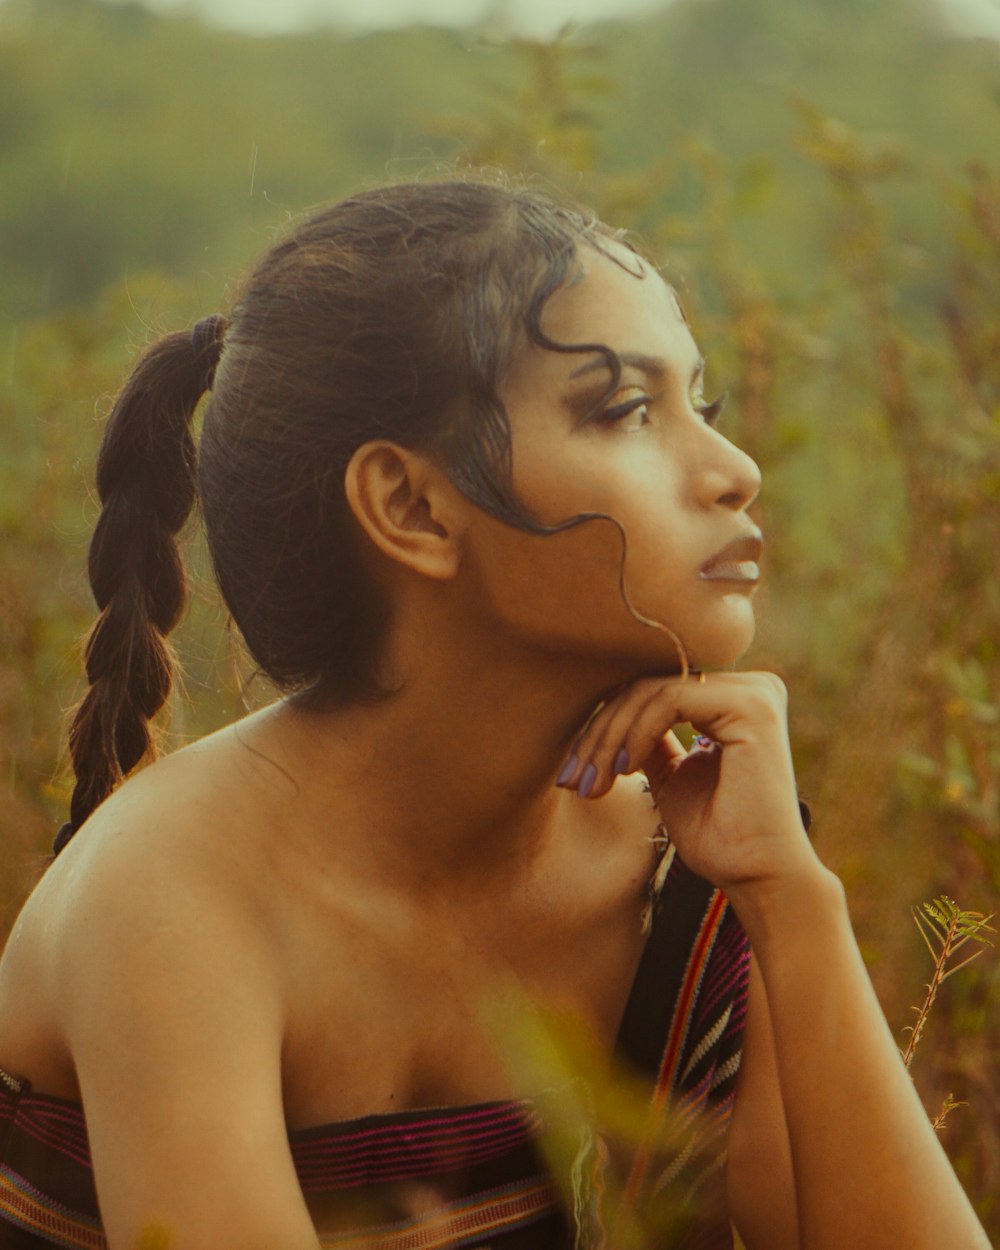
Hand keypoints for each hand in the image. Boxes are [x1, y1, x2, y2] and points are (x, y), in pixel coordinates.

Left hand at [557, 671, 817, 895]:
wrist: (757, 878)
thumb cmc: (718, 839)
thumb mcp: (669, 778)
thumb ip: (649, 739)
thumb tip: (610, 713)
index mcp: (734, 701)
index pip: (652, 690)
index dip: (605, 726)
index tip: (573, 774)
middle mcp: (751, 687)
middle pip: (647, 685)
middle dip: (599, 733)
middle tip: (570, 780)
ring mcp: (754, 693)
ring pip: (651, 690)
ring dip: (609, 738)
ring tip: (591, 784)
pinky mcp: (751, 706)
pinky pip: (669, 699)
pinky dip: (636, 733)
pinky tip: (623, 770)